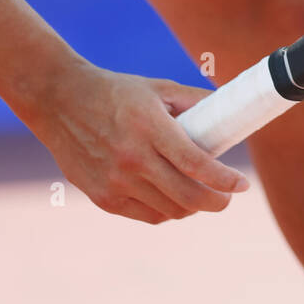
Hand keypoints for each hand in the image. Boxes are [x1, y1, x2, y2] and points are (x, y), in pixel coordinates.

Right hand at [32, 60, 249, 223]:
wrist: (60, 100)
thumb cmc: (116, 91)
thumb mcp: (157, 87)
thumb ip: (195, 100)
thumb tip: (230, 111)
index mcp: (150, 127)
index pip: (196, 164)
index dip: (225, 180)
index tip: (242, 184)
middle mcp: (132, 158)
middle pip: (187, 196)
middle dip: (217, 202)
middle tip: (227, 197)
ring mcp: (115, 181)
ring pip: (169, 210)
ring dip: (193, 207)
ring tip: (201, 195)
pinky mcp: (102, 198)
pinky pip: (146, 215)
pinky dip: (167, 211)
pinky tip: (174, 199)